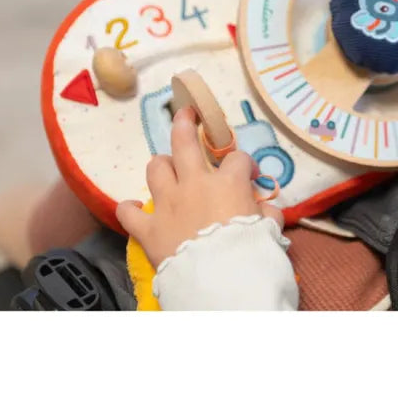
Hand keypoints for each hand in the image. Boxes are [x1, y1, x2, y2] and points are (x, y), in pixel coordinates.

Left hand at [116, 107, 283, 268]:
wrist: (221, 284)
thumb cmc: (250, 253)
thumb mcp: (268, 230)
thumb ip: (266, 215)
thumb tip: (266, 210)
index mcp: (228, 183)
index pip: (238, 160)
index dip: (246, 165)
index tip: (251, 176)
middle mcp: (195, 184)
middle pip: (184, 141)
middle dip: (185, 123)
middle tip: (186, 113)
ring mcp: (168, 204)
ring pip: (156, 168)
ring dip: (162, 166)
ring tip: (166, 168)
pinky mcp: (149, 229)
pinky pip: (129, 212)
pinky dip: (131, 209)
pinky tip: (136, 210)